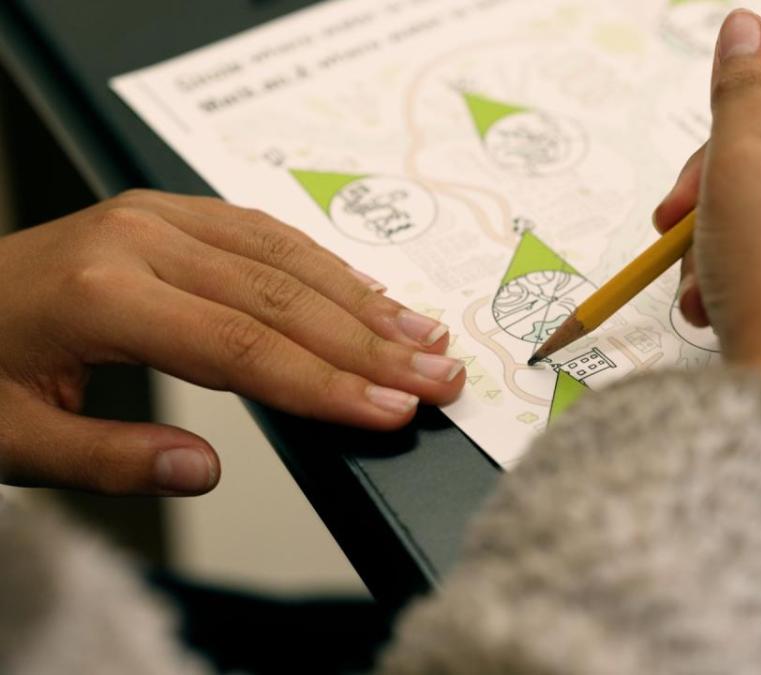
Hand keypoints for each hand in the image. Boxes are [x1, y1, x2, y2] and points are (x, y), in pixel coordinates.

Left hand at [0, 190, 464, 495]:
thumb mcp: (12, 439)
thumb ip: (110, 459)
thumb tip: (205, 472)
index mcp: (103, 294)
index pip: (242, 348)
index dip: (326, 384)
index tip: (394, 411)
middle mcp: (140, 240)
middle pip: (281, 298)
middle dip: (370, 345)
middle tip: (440, 377)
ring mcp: (158, 217)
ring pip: (286, 256)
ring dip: (364, 301)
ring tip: (428, 338)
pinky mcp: (171, 213)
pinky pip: (266, 232)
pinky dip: (327, 267)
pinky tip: (370, 296)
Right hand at [654, 11, 760, 448]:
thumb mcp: (747, 152)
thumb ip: (742, 82)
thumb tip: (746, 26)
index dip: (744, 99)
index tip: (715, 147)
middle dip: (714, 180)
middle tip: (674, 217)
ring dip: (715, 233)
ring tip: (701, 278)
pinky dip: (737, 272)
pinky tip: (717, 303)